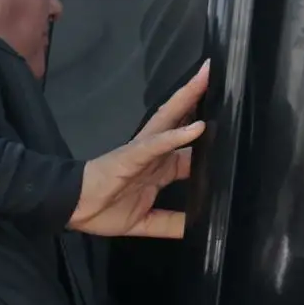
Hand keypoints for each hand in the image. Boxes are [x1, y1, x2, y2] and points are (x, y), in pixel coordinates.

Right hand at [71, 61, 208, 238]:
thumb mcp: (145, 222)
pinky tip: (196, 127)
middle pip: (182, 122)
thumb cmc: (102, 211)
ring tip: (206, 78)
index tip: (232, 124)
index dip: (210, 140)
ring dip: (188, 99)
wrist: (71, 209)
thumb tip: (200, 229)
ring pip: (170, 120)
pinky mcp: (132, 155)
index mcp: (159, 170)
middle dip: (199, 100)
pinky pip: (156, 143)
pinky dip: (176, 136)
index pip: (190, 151)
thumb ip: (170, 224)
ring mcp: (144, 151)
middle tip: (217, 74)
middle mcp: (155, 155)